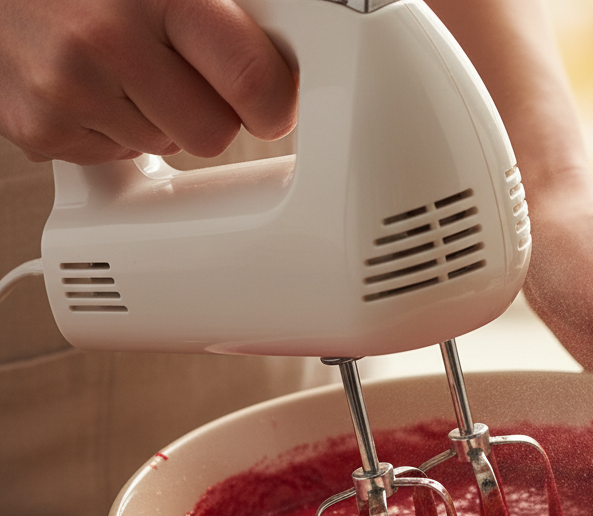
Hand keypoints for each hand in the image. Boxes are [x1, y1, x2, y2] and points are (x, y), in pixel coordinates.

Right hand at [0, 0, 295, 164]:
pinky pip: (115, 158)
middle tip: (182, 73)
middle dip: (210, 112)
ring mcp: (70, 87)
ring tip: (119, 65)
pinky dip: (110, 128)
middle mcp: (110, 38)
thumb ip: (223, 15)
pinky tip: (88, 83)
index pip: (254, 80)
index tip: (271, 101)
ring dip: (156, 117)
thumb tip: (283, 67)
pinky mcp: (43, 128)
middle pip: (215, 134)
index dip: (273, 102)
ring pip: (167, 148)